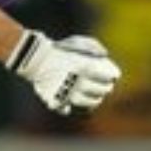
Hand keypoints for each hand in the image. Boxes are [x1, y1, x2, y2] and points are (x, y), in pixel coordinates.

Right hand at [6, 31, 120, 115]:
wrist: (35, 56)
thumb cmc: (59, 48)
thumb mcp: (78, 42)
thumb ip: (94, 46)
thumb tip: (105, 55)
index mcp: (86, 68)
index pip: (107, 77)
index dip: (113, 77)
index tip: (114, 77)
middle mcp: (79, 83)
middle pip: (100, 91)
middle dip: (106, 89)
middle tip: (107, 88)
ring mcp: (68, 93)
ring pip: (87, 102)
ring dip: (94, 101)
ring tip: (95, 99)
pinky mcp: (56, 100)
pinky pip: (63, 108)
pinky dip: (66, 108)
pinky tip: (70, 107)